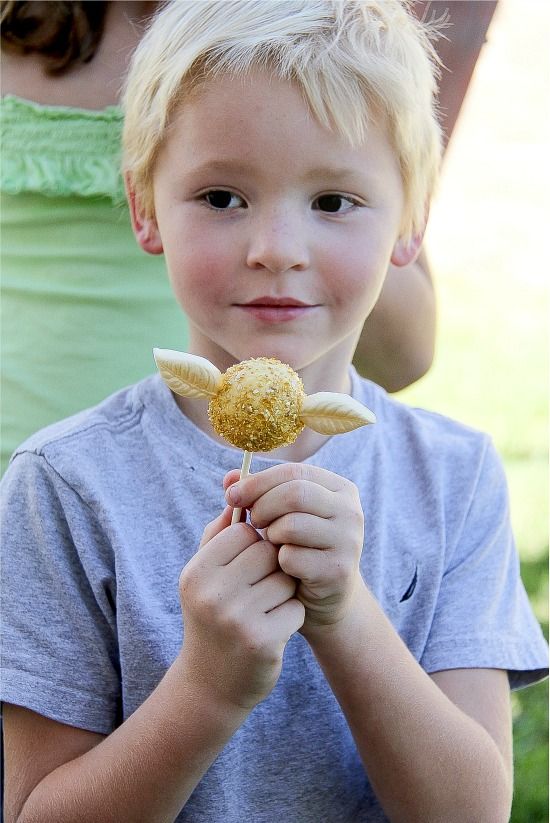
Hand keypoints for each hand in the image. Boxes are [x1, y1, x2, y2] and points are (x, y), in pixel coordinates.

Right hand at [177, 503, 304, 710]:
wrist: (211, 684)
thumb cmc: (211, 616)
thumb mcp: (204, 575)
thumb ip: (219, 532)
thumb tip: (238, 484)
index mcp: (197, 572)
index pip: (243, 531)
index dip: (255, 542)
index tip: (251, 560)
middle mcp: (212, 594)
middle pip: (268, 551)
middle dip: (273, 565)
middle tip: (262, 586)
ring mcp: (237, 619)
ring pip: (286, 578)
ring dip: (284, 590)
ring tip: (267, 607)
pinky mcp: (262, 642)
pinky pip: (295, 608)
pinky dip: (292, 616)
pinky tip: (274, 628)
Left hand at [225, 464, 364, 632]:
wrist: (322, 599)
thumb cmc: (297, 548)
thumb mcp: (279, 516)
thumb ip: (257, 493)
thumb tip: (230, 477)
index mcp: (339, 489)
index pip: (294, 471)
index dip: (258, 481)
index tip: (232, 495)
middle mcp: (350, 511)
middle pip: (295, 494)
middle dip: (263, 506)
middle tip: (252, 522)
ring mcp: (348, 541)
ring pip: (292, 525)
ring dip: (270, 535)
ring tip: (270, 543)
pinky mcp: (338, 570)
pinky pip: (292, 557)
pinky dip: (278, 562)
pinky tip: (282, 566)